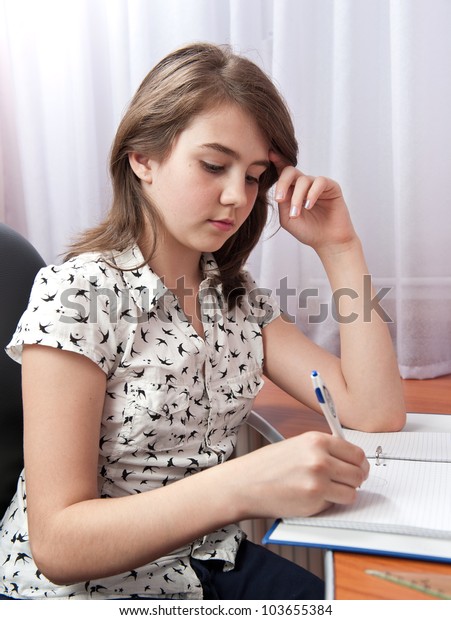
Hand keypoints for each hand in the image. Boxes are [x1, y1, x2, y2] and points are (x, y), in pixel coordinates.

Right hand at [232, 431, 368, 519]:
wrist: (244, 484)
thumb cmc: (267, 466)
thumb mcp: (296, 445)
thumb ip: (322, 449)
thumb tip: (350, 460)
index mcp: (317, 440)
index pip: (356, 453)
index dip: (360, 464)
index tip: (358, 469)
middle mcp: (320, 458)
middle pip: (358, 473)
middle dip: (354, 481)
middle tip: (345, 483)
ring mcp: (318, 481)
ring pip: (352, 492)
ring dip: (343, 494)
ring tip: (326, 491)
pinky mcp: (314, 501)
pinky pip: (335, 505)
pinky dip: (329, 504)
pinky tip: (312, 498)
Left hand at [269, 150, 356, 252]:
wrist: (327, 241)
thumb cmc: (307, 231)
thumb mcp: (287, 219)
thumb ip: (282, 203)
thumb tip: (280, 189)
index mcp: (292, 189)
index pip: (283, 172)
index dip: (277, 161)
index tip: (269, 155)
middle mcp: (304, 184)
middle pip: (290, 171)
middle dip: (282, 183)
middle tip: (279, 199)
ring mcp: (318, 184)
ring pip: (304, 180)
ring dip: (297, 197)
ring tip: (296, 213)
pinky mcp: (331, 187)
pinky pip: (319, 182)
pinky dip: (311, 194)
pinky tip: (308, 205)